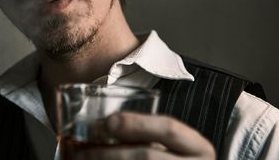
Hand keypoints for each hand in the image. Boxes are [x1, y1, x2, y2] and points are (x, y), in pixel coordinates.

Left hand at [77, 112, 215, 158]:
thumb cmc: (167, 159)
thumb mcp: (169, 146)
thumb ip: (146, 135)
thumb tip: (101, 126)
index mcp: (198, 148)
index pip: (169, 128)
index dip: (137, 123)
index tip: (108, 123)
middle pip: (147, 157)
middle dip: (109, 153)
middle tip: (80, 151)